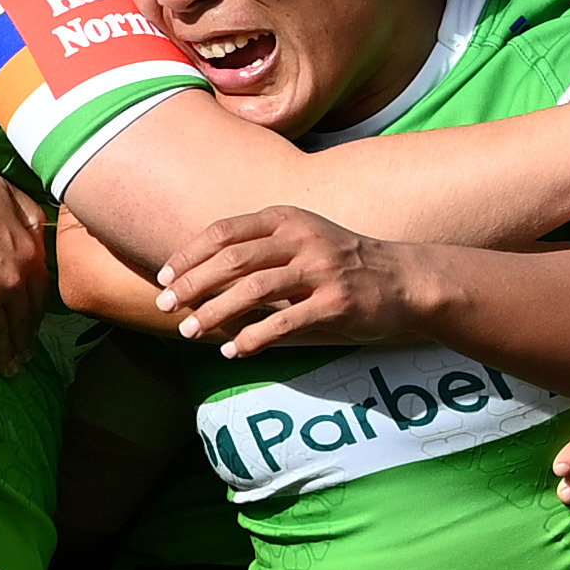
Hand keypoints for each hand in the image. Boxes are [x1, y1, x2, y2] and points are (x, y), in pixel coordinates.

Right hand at [0, 157, 50, 378]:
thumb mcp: (6, 190)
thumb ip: (30, 216)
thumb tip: (43, 236)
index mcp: (27, 253)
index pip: (41, 295)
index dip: (37, 314)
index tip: (34, 325)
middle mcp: (13, 282)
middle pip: (24, 321)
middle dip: (24, 341)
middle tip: (23, 357)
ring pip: (2, 337)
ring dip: (7, 357)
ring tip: (8, 369)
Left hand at [158, 208, 425, 360]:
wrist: (406, 280)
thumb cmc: (343, 263)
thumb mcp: (302, 241)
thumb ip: (260, 252)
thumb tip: (202, 280)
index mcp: (288, 219)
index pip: (225, 231)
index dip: (189, 254)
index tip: (164, 276)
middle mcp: (302, 239)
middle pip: (233, 259)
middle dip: (192, 283)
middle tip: (164, 305)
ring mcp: (321, 270)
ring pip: (254, 289)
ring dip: (215, 311)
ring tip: (189, 331)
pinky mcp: (336, 303)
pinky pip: (285, 322)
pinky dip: (253, 337)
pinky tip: (232, 350)